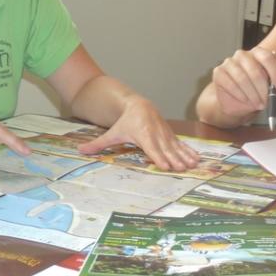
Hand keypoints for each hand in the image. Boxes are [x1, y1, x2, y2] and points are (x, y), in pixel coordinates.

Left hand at [77, 99, 199, 171]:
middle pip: (166, 149)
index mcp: (142, 133)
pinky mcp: (170, 136)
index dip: (158, 156)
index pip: (151, 147)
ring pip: (176, 147)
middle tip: (182, 169)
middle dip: (175, 159)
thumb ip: (98, 143)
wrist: (140, 106)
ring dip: (185, 156)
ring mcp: (165, 134)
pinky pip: (181, 145)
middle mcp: (156, 133)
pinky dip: (189, 151)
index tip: (165, 165)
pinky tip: (196, 159)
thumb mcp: (112, 132)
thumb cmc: (124, 122)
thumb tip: (79, 150)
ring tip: (193, 165)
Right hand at [210, 48, 275, 121]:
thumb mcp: (272, 86)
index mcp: (258, 53)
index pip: (268, 58)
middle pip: (256, 71)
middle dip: (263, 90)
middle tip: (267, 101)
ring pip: (243, 79)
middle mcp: (242, 55)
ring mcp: (229, 62)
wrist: (235, 100)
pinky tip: (245, 100)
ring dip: (252, 95)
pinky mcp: (219, 72)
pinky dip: (240, 95)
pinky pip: (231, 84)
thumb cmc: (254, 89)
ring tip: (257, 104)